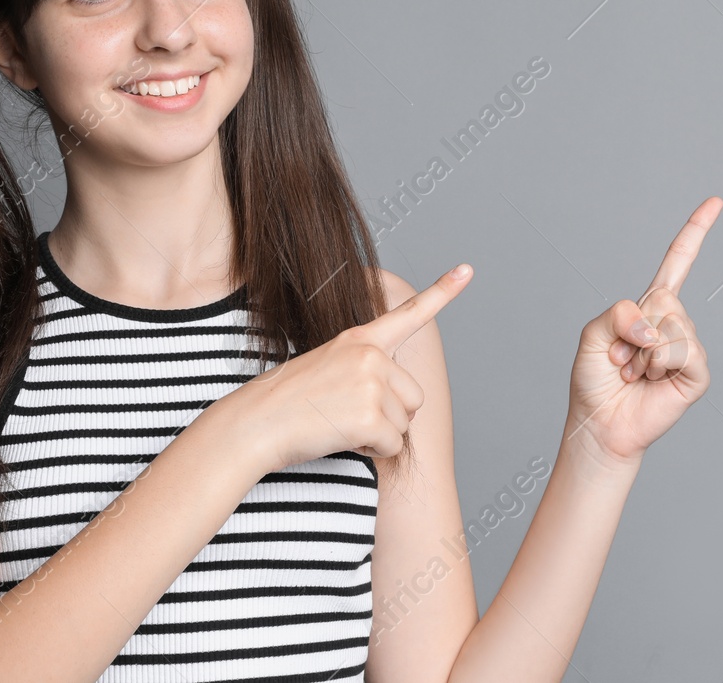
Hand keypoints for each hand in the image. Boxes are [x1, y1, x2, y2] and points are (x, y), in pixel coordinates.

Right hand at [215, 263, 473, 471]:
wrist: (254, 423)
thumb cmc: (285, 402)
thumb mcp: (325, 365)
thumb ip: (361, 366)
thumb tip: (395, 392)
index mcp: (359, 338)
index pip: (408, 313)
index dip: (442, 292)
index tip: (468, 269)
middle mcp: (370, 354)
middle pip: (413, 397)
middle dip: (390, 415)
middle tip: (348, 414)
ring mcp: (372, 382)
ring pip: (404, 423)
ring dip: (379, 434)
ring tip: (339, 423)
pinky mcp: (371, 414)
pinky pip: (393, 445)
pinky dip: (373, 452)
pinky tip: (342, 439)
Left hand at [566, 196, 722, 468]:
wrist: (600, 424)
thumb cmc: (595, 382)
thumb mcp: (592, 335)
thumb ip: (617, 314)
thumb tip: (656, 324)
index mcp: (649, 308)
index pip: (677, 263)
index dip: (695, 232)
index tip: (715, 202)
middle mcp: (673, 323)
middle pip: (664, 297)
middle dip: (633, 329)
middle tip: (622, 357)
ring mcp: (688, 347)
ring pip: (672, 325)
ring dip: (642, 353)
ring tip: (634, 372)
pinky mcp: (697, 373)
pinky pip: (683, 352)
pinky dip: (659, 365)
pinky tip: (651, 381)